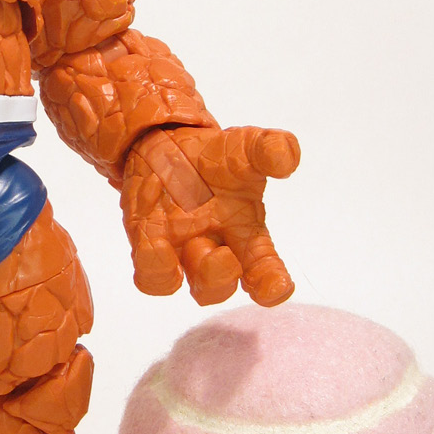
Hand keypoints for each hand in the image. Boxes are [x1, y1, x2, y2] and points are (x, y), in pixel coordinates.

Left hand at [120, 125, 298, 306]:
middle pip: (222, 288)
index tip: (274, 289)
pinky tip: (155, 243)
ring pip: (186, 287)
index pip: (265, 271)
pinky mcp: (148, 244)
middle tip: (221, 254)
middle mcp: (215, 249)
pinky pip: (150, 275)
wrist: (169, 145)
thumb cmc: (216, 157)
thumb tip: (286, 160)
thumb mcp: (244, 146)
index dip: (271, 286)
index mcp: (246, 232)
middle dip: (223, 279)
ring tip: (195, 242)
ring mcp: (180, 249)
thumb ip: (267, 149)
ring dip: (194, 275)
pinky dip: (154, 265)